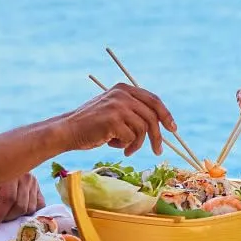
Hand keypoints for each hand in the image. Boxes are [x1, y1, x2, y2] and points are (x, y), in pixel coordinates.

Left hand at [0, 173, 41, 224]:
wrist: (4, 163)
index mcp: (11, 175)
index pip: (8, 199)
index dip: (0, 215)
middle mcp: (26, 178)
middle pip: (20, 206)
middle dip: (7, 217)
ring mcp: (34, 183)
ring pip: (30, 208)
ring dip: (17, 216)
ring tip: (4, 213)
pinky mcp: (39, 188)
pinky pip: (39, 205)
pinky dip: (30, 212)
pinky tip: (18, 212)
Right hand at [62, 83, 176, 155]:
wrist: (67, 130)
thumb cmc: (92, 125)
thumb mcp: (114, 110)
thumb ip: (133, 111)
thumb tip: (161, 124)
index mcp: (124, 89)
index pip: (154, 100)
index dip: (166, 115)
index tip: (172, 129)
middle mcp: (122, 94)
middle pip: (152, 116)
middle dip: (157, 136)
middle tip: (158, 151)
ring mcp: (118, 106)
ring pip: (142, 129)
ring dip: (136, 144)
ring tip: (125, 149)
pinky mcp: (113, 120)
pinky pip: (131, 138)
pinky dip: (124, 146)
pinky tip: (110, 144)